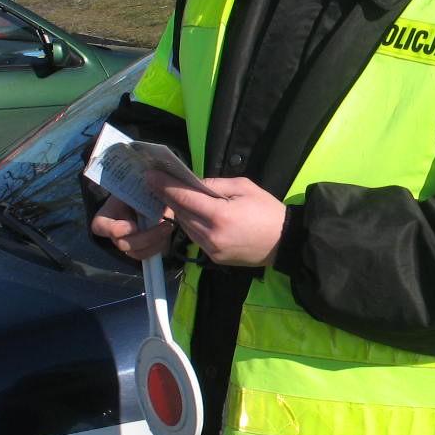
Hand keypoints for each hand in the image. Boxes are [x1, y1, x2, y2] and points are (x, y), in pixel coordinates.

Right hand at [89, 193, 178, 260]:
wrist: (146, 196)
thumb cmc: (138, 190)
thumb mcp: (136, 189)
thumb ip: (137, 198)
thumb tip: (142, 212)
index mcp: (105, 217)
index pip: (99, 227)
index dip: (116, 230)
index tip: (133, 225)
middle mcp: (114, 235)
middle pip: (123, 245)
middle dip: (145, 237)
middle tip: (163, 225)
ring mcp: (128, 244)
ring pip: (139, 253)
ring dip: (156, 240)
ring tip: (167, 226)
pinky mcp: (142, 249)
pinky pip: (151, 254)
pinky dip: (161, 243)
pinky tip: (167, 230)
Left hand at [152, 175, 284, 267]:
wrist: (284, 242)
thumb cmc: (268, 211)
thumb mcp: (244, 187)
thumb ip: (216, 185)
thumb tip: (193, 183)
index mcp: (220, 215)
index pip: (185, 198)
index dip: (165, 185)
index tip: (150, 175)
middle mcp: (212, 235)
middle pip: (181, 213)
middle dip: (168, 197)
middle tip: (156, 182)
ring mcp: (212, 250)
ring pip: (185, 227)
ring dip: (179, 212)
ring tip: (172, 197)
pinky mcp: (214, 258)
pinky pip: (195, 238)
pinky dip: (191, 225)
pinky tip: (192, 214)